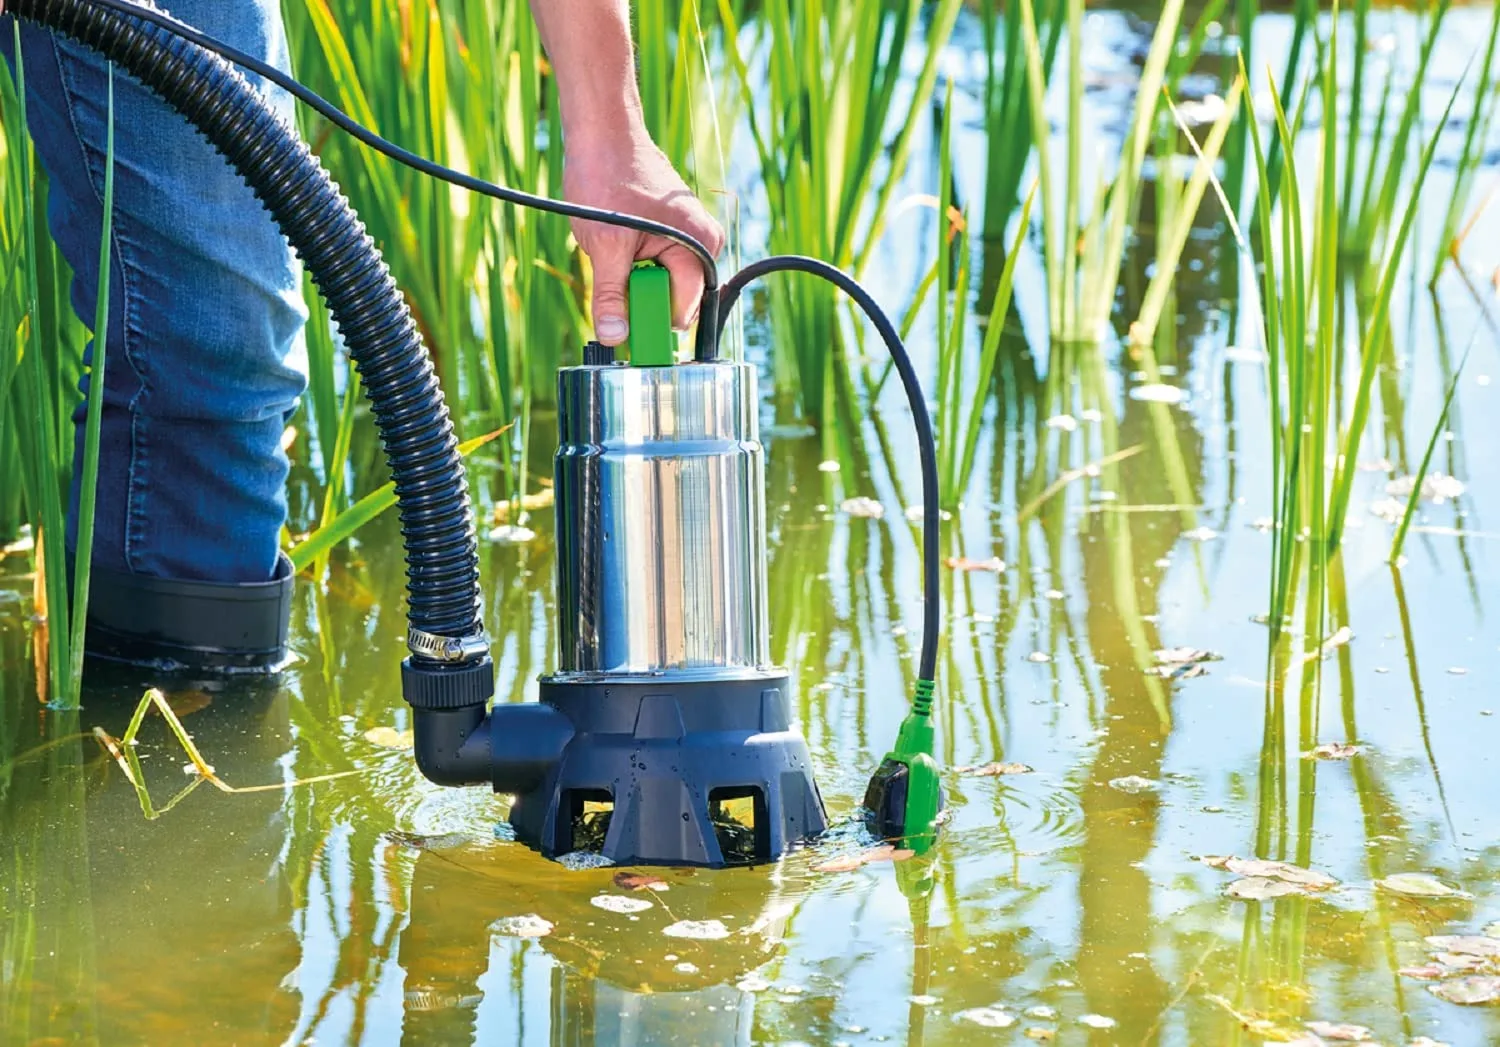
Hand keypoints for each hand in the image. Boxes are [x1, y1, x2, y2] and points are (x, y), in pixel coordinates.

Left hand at [563, 129, 723, 346]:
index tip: (622, 323)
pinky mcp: (674, 232)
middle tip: (612, 271)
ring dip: (632, 279)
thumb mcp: (604, 244)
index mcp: (700, 244)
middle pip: (674, 298)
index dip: (652, 321)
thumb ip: (610, 295)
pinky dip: (632, 264)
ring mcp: (690, 237)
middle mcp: (704, 243)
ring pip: (661, 284)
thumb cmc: (607, 174)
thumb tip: (613, 336)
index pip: (683, 308)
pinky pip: (656, 267)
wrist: (602, 130)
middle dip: (640, 296)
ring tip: (613, 247)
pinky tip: (617, 241)